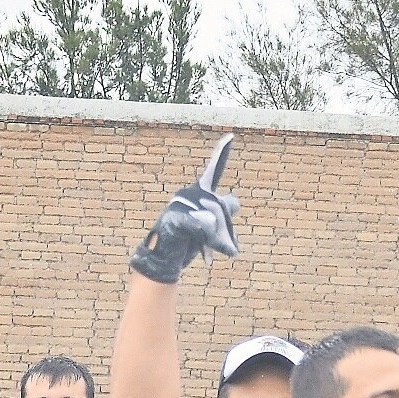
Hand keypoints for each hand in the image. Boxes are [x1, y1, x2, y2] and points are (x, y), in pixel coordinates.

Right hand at [129, 135, 240, 282]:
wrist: (163, 259)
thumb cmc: (187, 241)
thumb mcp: (211, 227)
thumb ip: (224, 212)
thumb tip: (234, 201)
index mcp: (199, 192)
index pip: (214, 172)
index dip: (222, 154)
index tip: (231, 138)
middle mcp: (189, 193)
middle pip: (223, 206)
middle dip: (227, 231)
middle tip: (230, 249)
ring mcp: (180, 205)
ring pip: (214, 219)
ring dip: (218, 242)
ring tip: (210, 256)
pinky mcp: (173, 219)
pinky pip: (198, 225)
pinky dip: (204, 236)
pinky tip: (206, 251)